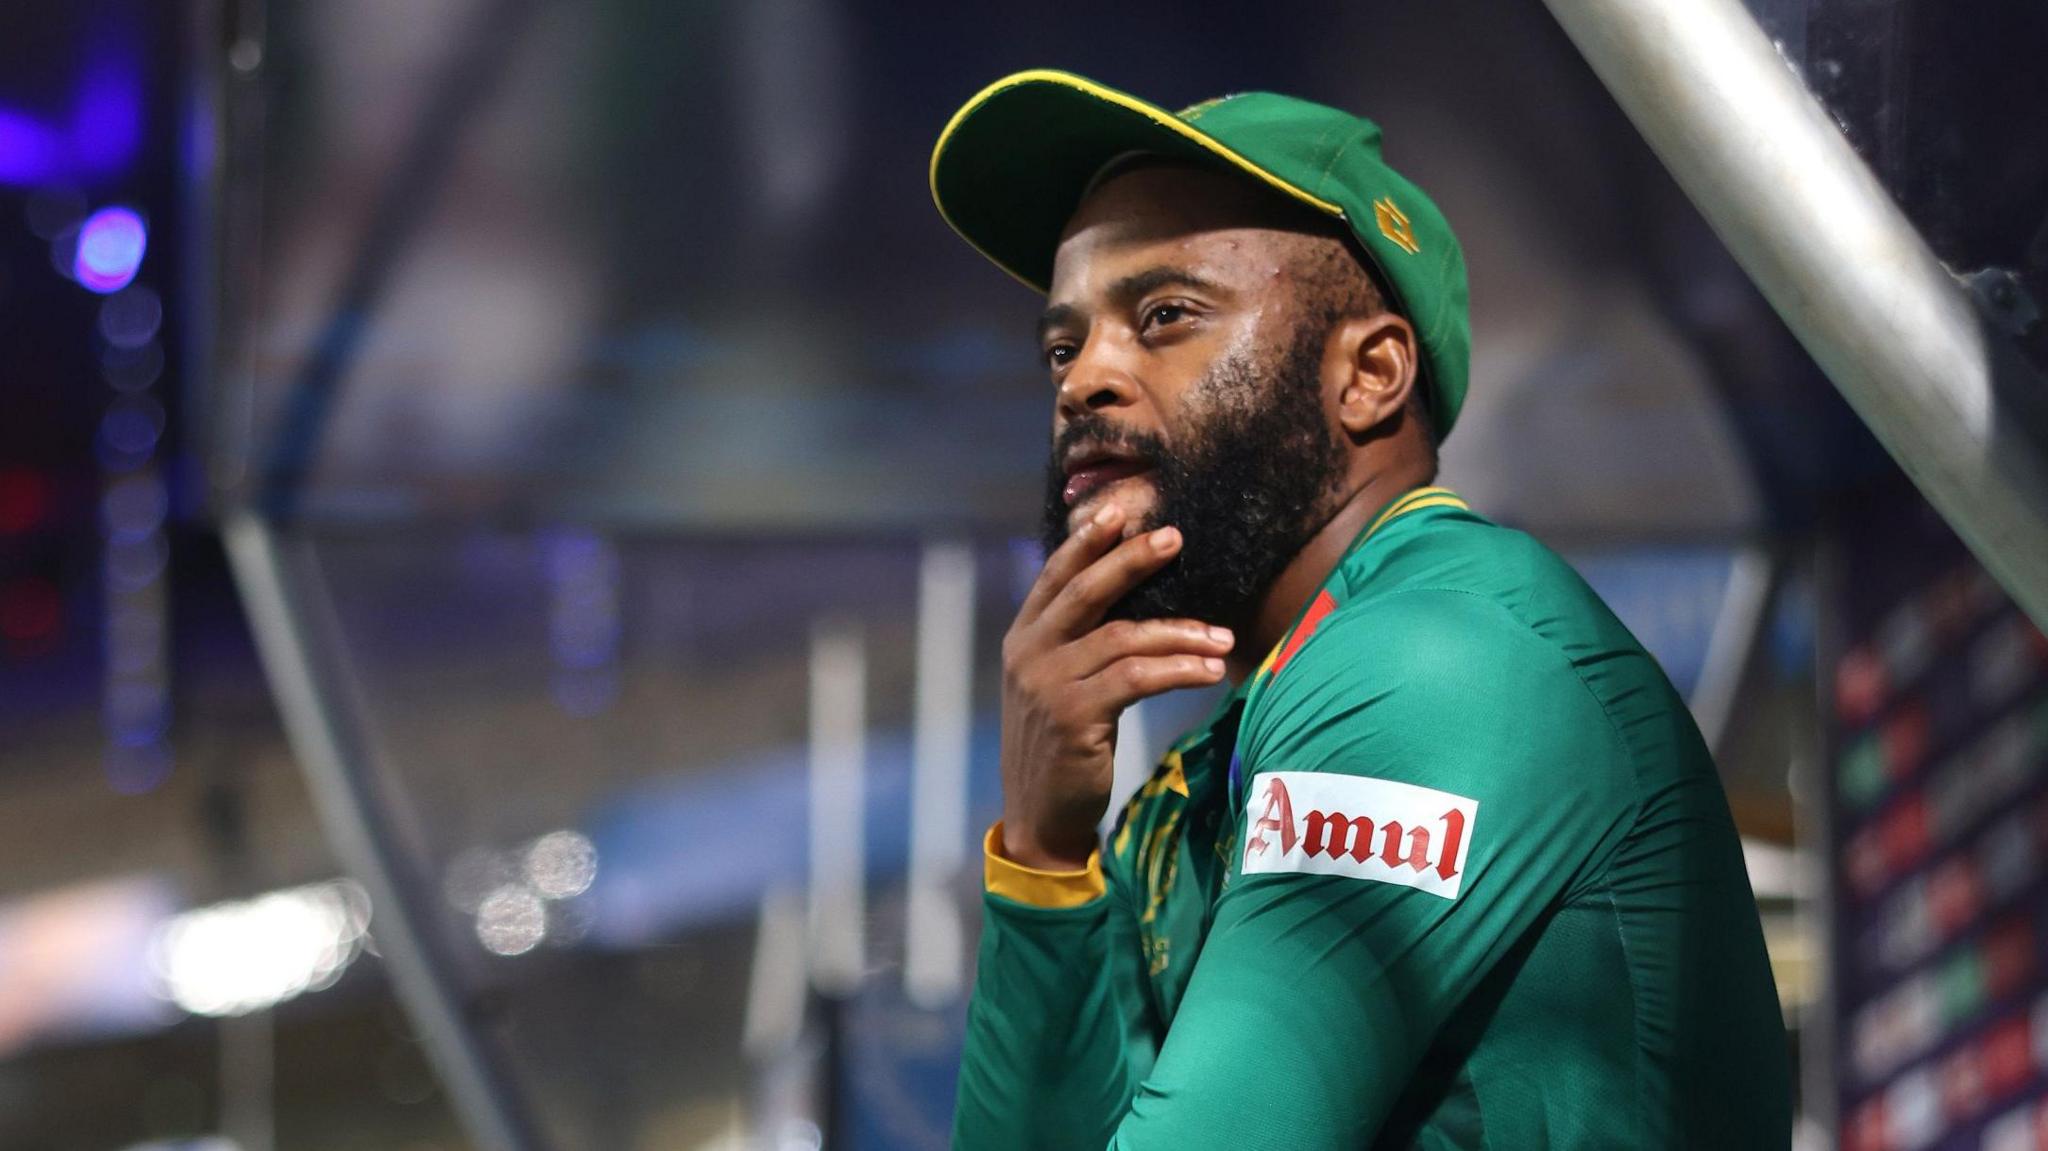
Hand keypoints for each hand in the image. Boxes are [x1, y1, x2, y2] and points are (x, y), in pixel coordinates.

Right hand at [997, 503, 1234, 869]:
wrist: (1040, 815)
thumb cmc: (1060, 747)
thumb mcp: (1054, 686)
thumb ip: (1074, 644)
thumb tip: (1126, 601)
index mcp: (1022, 639)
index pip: (1055, 576)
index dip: (1086, 541)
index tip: (1121, 511)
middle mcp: (1028, 654)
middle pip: (1086, 592)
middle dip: (1132, 560)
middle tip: (1175, 537)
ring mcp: (1048, 685)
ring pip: (1124, 638)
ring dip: (1180, 633)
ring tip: (1223, 637)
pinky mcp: (1074, 716)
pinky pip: (1137, 678)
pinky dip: (1178, 670)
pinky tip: (1208, 671)